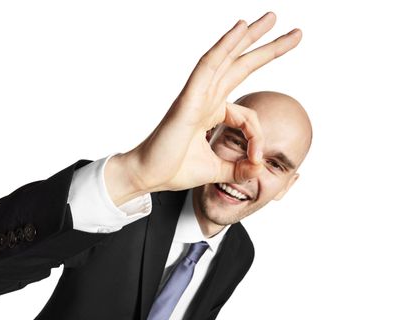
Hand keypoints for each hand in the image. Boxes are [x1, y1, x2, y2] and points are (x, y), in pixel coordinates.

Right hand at [106, 12, 301, 204]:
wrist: (149, 176)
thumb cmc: (173, 169)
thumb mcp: (216, 170)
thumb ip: (239, 168)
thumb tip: (259, 168)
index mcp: (212, 113)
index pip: (248, 116)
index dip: (259, 137)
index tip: (256, 160)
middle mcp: (206, 99)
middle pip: (241, 66)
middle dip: (267, 49)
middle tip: (295, 33)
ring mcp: (197, 96)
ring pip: (226, 58)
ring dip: (249, 36)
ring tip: (272, 18)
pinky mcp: (188, 99)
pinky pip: (208, 66)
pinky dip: (224, 46)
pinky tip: (240, 27)